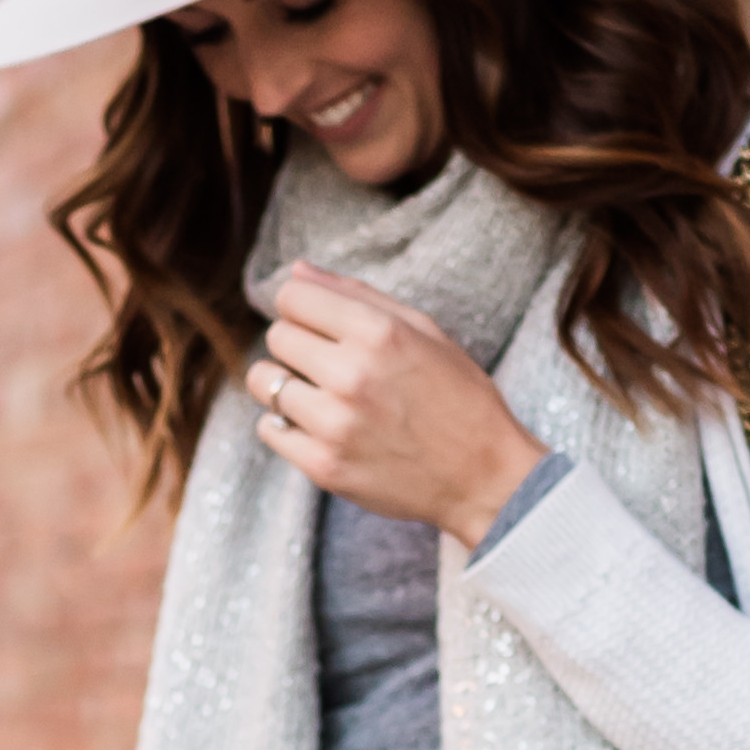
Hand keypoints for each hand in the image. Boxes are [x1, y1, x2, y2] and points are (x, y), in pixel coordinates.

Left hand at [246, 271, 545, 538]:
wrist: (485, 478)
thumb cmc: (459, 397)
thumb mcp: (424, 331)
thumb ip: (357, 296)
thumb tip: (298, 271)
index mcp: (379, 333)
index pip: (292, 297)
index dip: (303, 307)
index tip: (319, 323)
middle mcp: (352, 375)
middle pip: (277, 336)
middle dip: (297, 344)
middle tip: (330, 364)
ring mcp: (334, 424)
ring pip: (264, 382)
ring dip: (286, 384)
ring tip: (322, 395)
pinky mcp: (323, 466)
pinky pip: (268, 429)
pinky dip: (288, 426)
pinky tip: (322, 428)